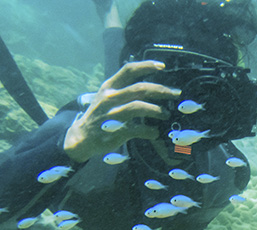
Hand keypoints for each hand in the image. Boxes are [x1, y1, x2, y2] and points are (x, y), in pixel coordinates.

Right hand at [63, 60, 179, 162]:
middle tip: (175, 94)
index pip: (129, 70)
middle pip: (140, 89)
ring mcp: (112, 115)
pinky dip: (150, 131)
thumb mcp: (106, 96)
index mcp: (109, 87)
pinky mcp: (116, 131)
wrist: (81, 137)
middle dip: (161, 90)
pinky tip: (154, 132)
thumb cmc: (99, 114)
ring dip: (157, 110)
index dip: (147, 66)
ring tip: (166, 114)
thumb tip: (150, 87)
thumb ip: (124, 89)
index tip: (162, 66)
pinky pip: (138, 130)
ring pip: (139, 107)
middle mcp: (110, 98)